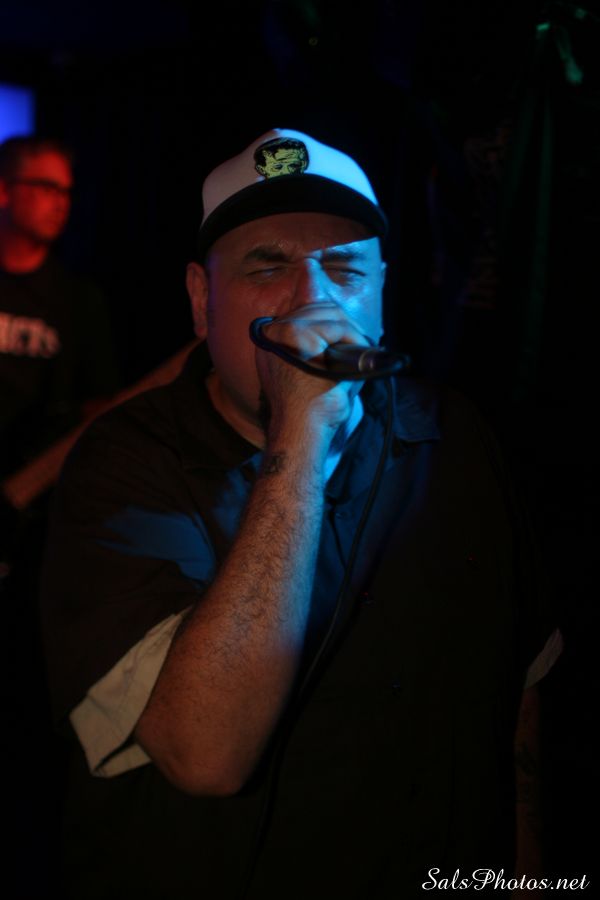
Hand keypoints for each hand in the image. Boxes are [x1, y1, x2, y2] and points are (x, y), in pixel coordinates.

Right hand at [255, 302, 366, 443]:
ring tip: (361, 346)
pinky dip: (351, 334)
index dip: (331, 319)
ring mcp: (281, 334)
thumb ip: (324, 351)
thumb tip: (346, 334)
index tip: (349, 335)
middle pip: (315, 307)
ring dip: (349, 328)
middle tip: (360, 341)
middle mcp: (271, 334)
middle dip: (342, 320)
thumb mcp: (315, 375)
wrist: (300, 429)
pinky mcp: (296, 339)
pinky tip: (359, 347)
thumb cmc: (310, 408)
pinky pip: (333, 325)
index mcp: (272, 342)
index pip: (303, 312)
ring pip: (326, 313)